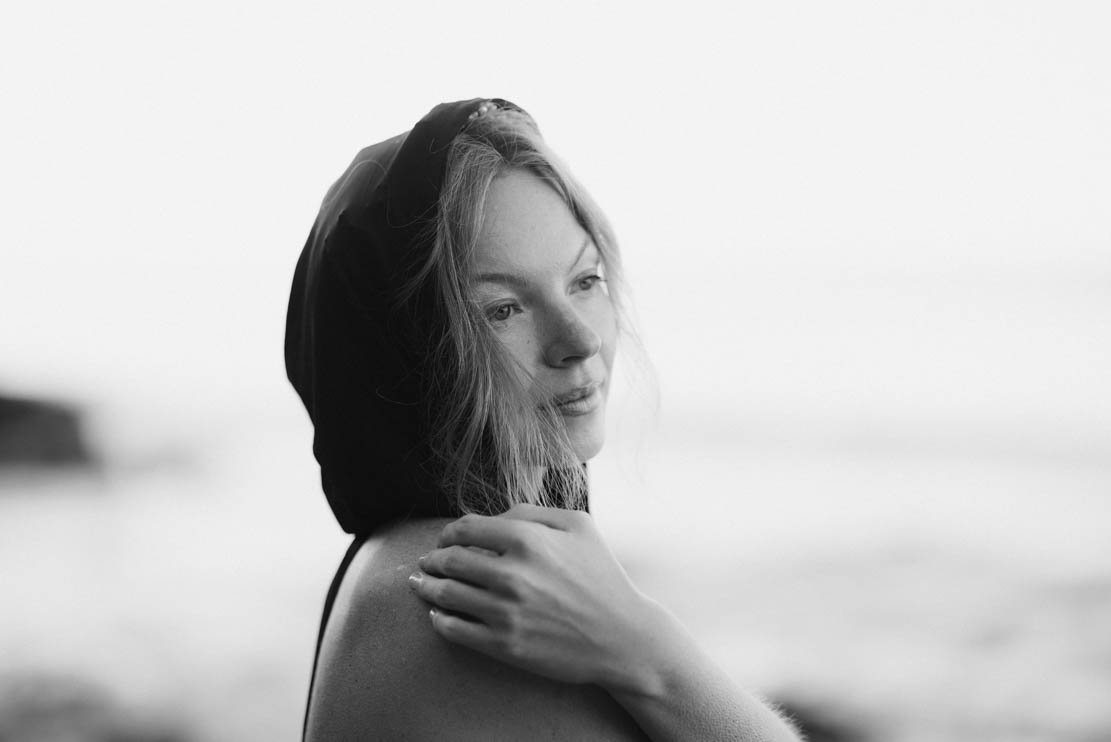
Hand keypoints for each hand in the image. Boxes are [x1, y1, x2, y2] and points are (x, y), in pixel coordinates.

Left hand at [408, 503, 658, 688]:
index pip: (466, 528)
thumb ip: (533, 512)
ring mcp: (505, 612)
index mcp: (527, 539)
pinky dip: (439, 618)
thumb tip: (494, 516)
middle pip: (451, 560)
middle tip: (427, 562)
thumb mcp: (579, 526)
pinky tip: (437, 614)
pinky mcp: (504, 645)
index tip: (446, 539)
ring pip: (447, 594)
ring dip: (427, 587)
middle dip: (433, 559)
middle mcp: (511, 573)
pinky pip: (455, 629)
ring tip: (420, 584)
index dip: (450, 533)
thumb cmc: (602, 577)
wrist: (623, 637)